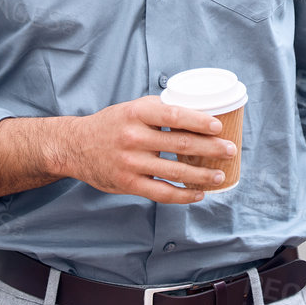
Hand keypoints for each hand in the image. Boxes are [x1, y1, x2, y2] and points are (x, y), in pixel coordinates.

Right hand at [49, 97, 234, 203]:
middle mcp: (133, 137)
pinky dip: (183, 196)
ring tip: (220, 175)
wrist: (75, 146)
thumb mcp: (132, 108)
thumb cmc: (111, 124)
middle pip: (180, 144)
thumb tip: (198, 112)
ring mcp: (130, 162)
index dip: (199, 121)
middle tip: (230, 150)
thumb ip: (160, 110)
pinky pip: (161, 193)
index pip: (174, 114)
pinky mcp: (127, 184)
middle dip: (210, 148)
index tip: (218, 126)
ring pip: (175, 172)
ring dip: (202, 175)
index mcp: (137, 113)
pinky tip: (198, 194)